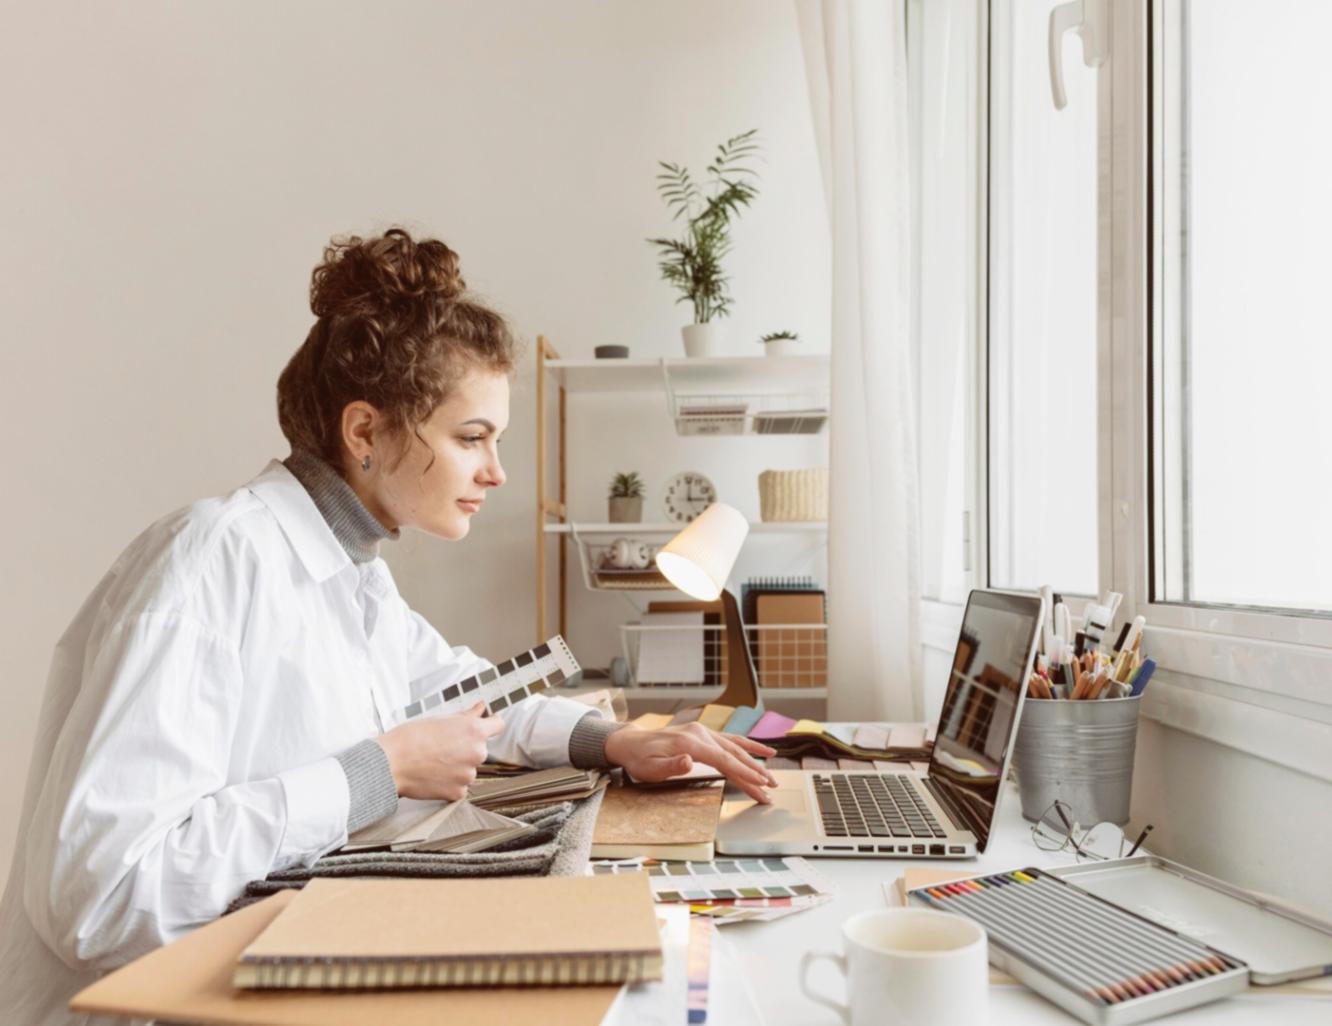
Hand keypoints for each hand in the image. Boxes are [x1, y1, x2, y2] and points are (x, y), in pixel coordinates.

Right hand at [376, 702, 505, 800]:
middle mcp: (477, 752)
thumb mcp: (441, 718)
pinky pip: (460, 786)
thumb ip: (466, 715)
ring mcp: (468, 774)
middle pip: (479, 749)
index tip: (486, 724)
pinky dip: (449, 783)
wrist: (391, 763)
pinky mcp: (458, 792)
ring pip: (468, 769)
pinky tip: (433, 776)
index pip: (498, 725)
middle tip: (443, 747)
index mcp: (474, 731)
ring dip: (457, 767)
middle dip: (466, 748)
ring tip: (434, 762)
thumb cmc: (411, 738)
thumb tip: (481, 708)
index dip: (491, 723)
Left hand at [603, 722, 778, 803]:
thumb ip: (671, 765)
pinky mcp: (704, 734)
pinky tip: (764, 751)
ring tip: (772, 776)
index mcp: (691, 743)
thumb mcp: (650, 768)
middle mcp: (701, 734)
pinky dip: (748, 746)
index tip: (760, 784)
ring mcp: (704, 732)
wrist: (631, 742)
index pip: (724, 760)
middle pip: (734, 755)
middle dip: (755, 772)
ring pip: (736, 747)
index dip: (744, 773)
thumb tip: (689, 762)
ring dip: (756, 761)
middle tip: (772, 788)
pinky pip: (731, 740)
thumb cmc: (640, 758)